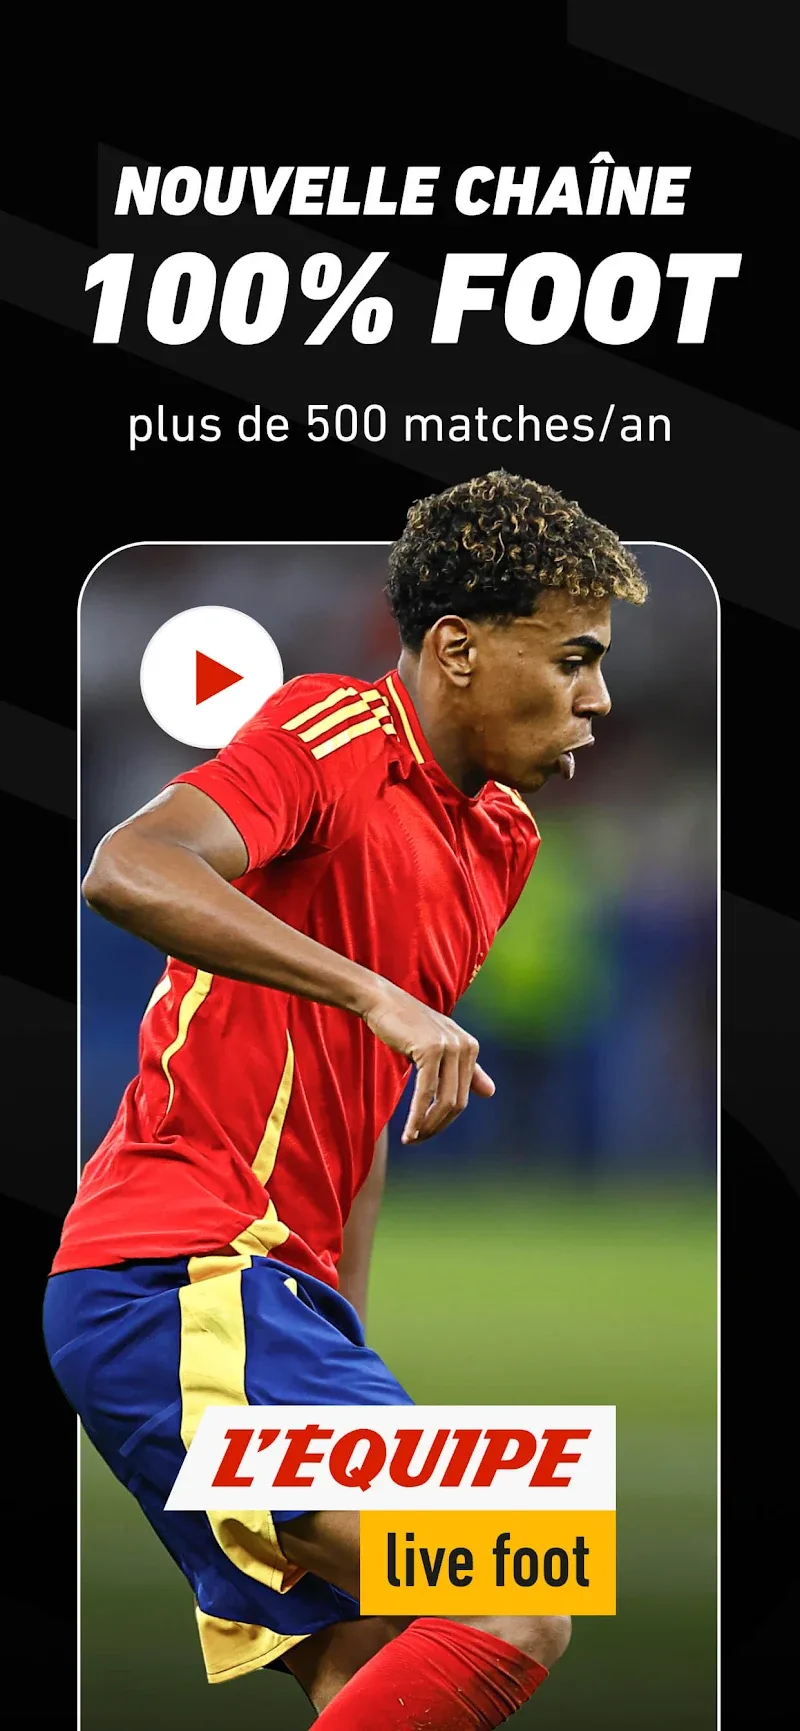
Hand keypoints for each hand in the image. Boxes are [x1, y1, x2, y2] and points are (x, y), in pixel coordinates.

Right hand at [361, 981, 494, 1143]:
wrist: (382, 1001)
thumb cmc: (407, 1025)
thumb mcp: (439, 1048)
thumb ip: (466, 1070)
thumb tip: (491, 1092)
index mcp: (470, 1047)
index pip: (462, 1096)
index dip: (444, 1119)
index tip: (425, 1131)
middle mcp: (465, 1046)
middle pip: (456, 1102)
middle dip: (437, 1126)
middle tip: (417, 1140)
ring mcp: (450, 1047)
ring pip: (444, 1101)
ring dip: (427, 1126)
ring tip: (412, 1139)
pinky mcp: (431, 1049)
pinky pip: (426, 1092)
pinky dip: (417, 1116)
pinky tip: (408, 1132)